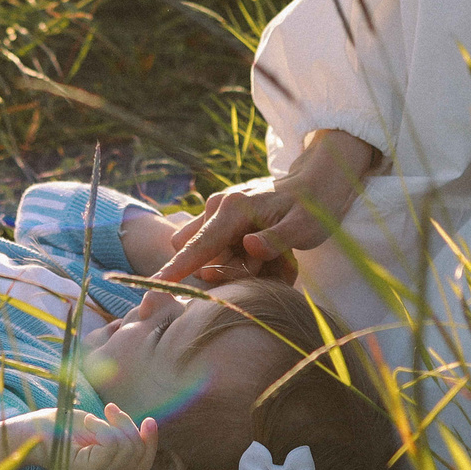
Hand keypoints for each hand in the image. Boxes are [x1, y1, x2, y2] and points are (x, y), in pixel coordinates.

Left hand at [66, 402, 157, 469]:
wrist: (31, 431)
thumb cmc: (62, 426)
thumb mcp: (99, 427)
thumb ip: (121, 434)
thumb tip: (150, 426)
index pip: (144, 463)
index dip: (151, 442)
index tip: (149, 420)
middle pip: (137, 451)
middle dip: (126, 423)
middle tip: (108, 409)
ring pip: (126, 446)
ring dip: (112, 423)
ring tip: (90, 418)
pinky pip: (111, 444)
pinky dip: (102, 426)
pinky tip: (86, 422)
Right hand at [155, 129, 379, 285]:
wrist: (315, 183)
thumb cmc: (313, 208)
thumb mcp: (304, 228)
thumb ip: (276, 240)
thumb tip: (249, 246)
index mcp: (233, 209)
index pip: (198, 246)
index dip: (177, 268)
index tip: (155, 286)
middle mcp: (217, 207)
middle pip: (196, 252)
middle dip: (219, 270)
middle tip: (263, 269)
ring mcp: (216, 210)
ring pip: (203, 250)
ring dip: (227, 264)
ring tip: (267, 261)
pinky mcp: (220, 217)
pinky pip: (212, 245)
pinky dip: (230, 257)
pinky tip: (260, 254)